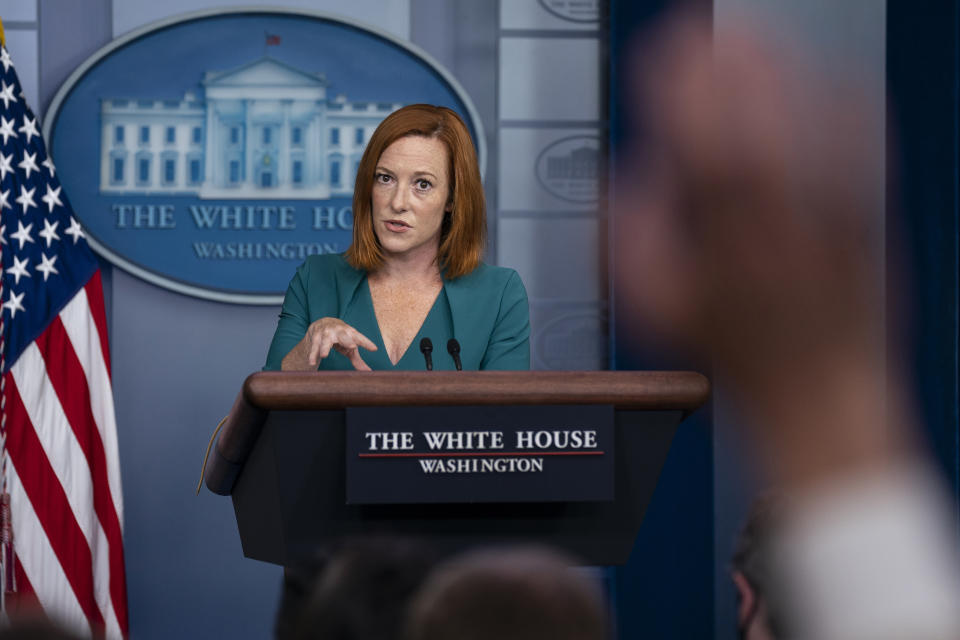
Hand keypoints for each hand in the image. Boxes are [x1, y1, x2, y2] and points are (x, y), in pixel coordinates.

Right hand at [281, 318, 377, 370]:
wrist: (322, 323)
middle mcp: (339, 331)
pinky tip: (311, 362)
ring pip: (325, 341)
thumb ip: (357, 360)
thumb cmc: (341, 338)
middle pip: (343, 336)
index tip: (374, 349)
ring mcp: (326, 333)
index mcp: (350, 333)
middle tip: (352, 346)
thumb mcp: (349, 347)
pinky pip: (314, 347)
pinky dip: (312, 355)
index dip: (367, 343)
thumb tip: (368, 372)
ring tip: (324, 355)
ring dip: (324, 347)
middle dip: (348, 341)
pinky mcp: (316, 337)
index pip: (360, 338)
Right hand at [615, 13, 903, 486]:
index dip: (678, 93)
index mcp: (724, 243)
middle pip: (758, 124)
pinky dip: (840, 104)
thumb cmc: (740, 359)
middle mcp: (782, 222)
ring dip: (782, 72)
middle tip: (709, 34)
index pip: (699, 150)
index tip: (663, 58)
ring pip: (810, 127)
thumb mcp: (660, 313)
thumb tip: (628, 185)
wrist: (822, 394)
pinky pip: (861, 146)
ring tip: (756, 41)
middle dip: (728, 66)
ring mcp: (832, 217)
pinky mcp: (868, 216)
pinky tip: (821, 81)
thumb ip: (632, 242)